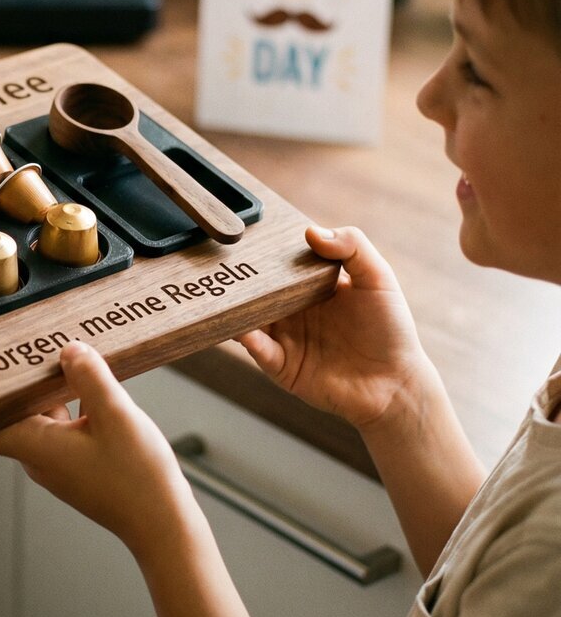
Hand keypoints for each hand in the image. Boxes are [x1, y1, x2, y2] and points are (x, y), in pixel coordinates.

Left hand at [0, 341, 190, 556]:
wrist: (163, 524)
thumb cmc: (138, 479)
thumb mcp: (115, 415)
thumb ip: (89, 377)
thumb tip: (67, 350)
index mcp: (37, 448)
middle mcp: (39, 457)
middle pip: (12, 412)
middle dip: (20, 380)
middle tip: (28, 346)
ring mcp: (57, 462)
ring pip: (40, 416)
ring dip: (48, 389)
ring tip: (62, 355)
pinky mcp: (76, 464)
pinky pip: (61, 426)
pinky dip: (68, 404)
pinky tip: (88, 383)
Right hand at [236, 225, 429, 431]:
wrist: (396, 385)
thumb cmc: (391, 329)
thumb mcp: (378, 278)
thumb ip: (352, 246)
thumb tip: (310, 231)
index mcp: (311, 286)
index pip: (280, 264)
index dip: (264, 251)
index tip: (244, 235)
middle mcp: (293, 310)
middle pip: (258, 290)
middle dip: (240, 277)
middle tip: (221, 262)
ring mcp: (285, 338)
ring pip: (249, 317)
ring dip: (236, 306)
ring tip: (221, 292)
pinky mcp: (281, 366)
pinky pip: (258, 349)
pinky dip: (246, 338)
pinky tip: (242, 328)